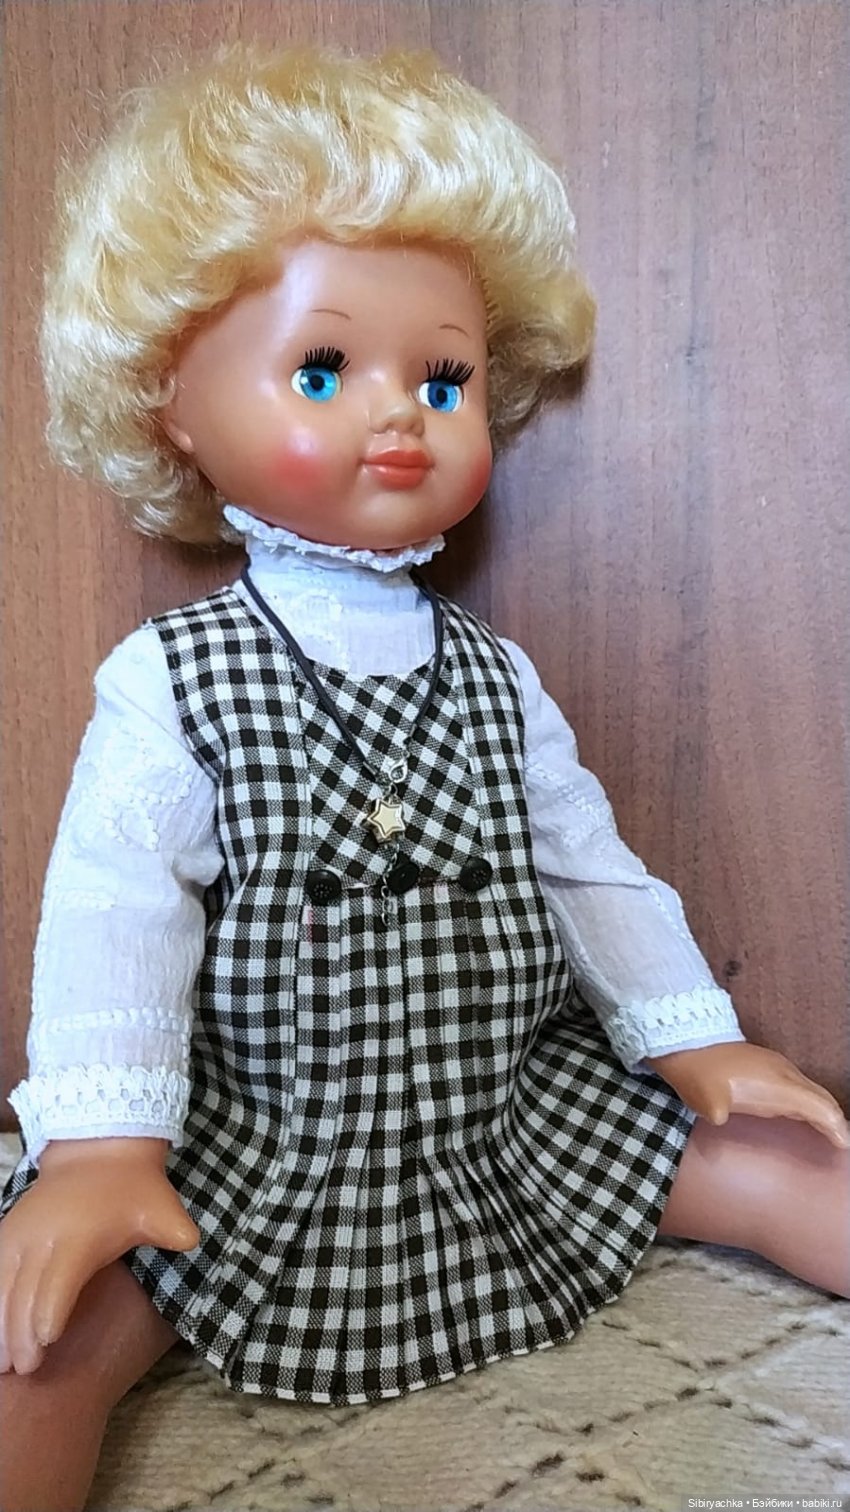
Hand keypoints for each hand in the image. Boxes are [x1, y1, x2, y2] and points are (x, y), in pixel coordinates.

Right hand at [0, 1137, 198, 1375]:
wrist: (95, 1150)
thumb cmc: (131, 1187)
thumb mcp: (158, 1205)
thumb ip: (172, 1229)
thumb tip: (190, 1242)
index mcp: (79, 1236)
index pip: (60, 1279)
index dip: (52, 1310)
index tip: (47, 1341)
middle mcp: (43, 1237)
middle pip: (26, 1291)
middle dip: (22, 1332)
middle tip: (24, 1371)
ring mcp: (20, 1234)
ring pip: (2, 1285)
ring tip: (1, 1364)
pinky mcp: (7, 1233)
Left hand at [646, 1041, 849, 1148]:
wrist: (686, 1042)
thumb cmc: (698, 1074)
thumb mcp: (705, 1096)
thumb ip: (716, 1109)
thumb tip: (720, 1116)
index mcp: (777, 1084)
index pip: (819, 1106)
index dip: (834, 1126)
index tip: (843, 1144)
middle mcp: (784, 1073)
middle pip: (822, 1097)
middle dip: (836, 1119)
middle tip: (842, 1141)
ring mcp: (776, 1066)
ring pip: (811, 1089)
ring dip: (823, 1109)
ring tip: (830, 1131)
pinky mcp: (766, 1064)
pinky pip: (799, 1085)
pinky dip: (810, 1101)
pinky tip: (803, 1113)